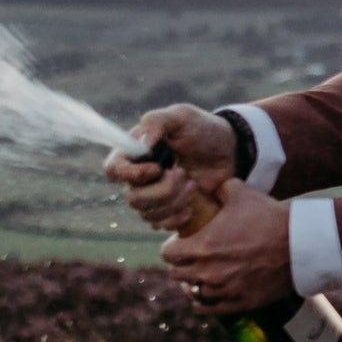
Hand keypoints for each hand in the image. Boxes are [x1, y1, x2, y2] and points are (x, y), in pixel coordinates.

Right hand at [104, 103, 236, 233]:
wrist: (229, 151)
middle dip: (163, 189)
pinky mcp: (167, 210)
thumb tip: (141, 143)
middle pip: (133, 197)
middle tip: (185, 173)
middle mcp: (138, 176)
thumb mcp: (182, 116)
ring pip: (147, 213)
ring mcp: (152, 196)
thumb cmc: (202, 129)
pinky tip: (192, 205)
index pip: (112, 169)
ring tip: (193, 184)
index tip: (157, 169)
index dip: (131, 174)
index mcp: (135, 152)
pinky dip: (177, 217)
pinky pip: (160, 225)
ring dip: (174, 201)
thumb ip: (157, 122)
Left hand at [159, 181, 293, 313]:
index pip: (168, 254)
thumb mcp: (242, 194)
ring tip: (201, 275)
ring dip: (193, 283)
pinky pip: (208, 309)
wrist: (299, 244)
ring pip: (192, 292)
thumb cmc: (270, 218)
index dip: (172, 246)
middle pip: (176, 274)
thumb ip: (221, 189)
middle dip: (181, 264)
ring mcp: (223, 290)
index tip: (181, 242)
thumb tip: (214, 187)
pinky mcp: (239, 303)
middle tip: (192, 257)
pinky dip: (204, 302)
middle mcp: (208, 272)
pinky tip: (206, 295)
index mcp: (203, 246)